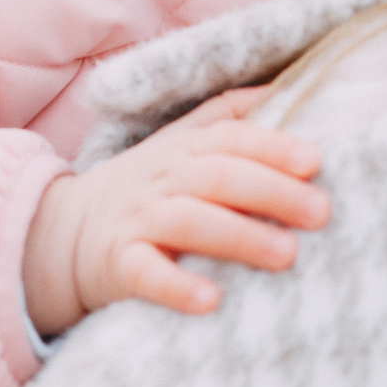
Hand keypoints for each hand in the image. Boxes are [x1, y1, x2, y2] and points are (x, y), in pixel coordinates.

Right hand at [21, 86, 328, 337]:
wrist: (66, 233)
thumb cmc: (145, 187)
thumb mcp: (179, 143)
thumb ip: (228, 114)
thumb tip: (287, 85)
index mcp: (184, 149)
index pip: (230, 137)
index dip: (272, 146)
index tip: (314, 161)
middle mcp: (163, 179)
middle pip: (218, 175)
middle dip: (272, 191)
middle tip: (320, 212)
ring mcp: (139, 220)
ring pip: (190, 221)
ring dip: (240, 236)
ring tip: (287, 255)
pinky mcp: (119, 264)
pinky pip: (146, 273)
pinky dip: (177, 287)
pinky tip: (211, 301)